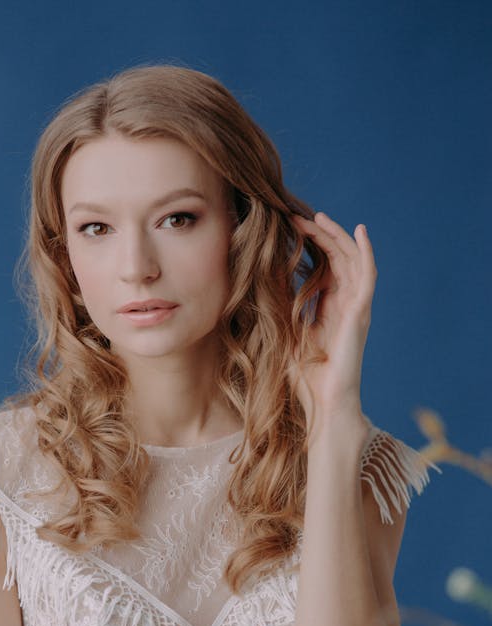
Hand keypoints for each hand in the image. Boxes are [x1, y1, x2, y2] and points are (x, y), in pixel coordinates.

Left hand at [289, 211, 375, 428]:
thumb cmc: (305, 377)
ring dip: (336, 236)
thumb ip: (282, 308)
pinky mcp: (361, 313)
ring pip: (352, 260)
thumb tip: (263, 281)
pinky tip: (360, 230)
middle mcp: (346, 305)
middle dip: (320, 235)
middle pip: (338, 258)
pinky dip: (366, 251)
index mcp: (330, 309)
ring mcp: (356, 308)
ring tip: (319, 217)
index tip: (287, 227)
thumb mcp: (286, 333)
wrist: (323, 402)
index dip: (310, 245)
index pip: (324, 267)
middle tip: (297, 215)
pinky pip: (368, 275)